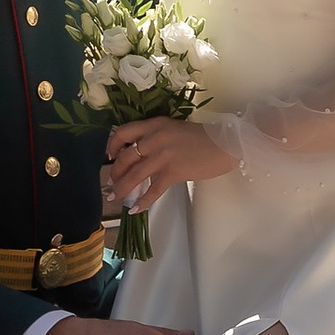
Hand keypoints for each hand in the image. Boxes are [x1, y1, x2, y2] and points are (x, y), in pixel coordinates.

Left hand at [104, 115, 235, 212]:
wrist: (226, 143)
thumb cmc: (204, 137)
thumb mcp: (175, 129)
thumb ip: (157, 137)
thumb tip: (141, 153)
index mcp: (155, 124)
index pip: (124, 132)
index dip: (112, 145)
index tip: (109, 156)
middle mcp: (155, 138)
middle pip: (125, 157)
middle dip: (115, 172)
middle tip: (111, 182)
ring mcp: (163, 155)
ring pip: (134, 175)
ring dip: (121, 188)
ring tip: (114, 197)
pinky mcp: (173, 172)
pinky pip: (153, 190)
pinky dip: (142, 201)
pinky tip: (135, 209)